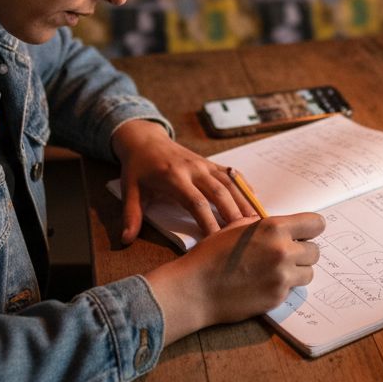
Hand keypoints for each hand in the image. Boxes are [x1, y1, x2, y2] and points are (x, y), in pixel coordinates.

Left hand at [110, 120, 254, 243]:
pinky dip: (244, 186)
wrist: (145, 139)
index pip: (196, 203)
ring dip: (244, 202)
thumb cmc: (138, 168)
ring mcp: (204, 164)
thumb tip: (125, 240)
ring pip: (230, 184)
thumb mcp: (130, 190)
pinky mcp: (210, 163)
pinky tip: (255, 200)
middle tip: (246, 236)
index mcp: (174, 177)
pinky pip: (231, 174)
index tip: (217, 242)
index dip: (208, 222)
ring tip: (257, 222)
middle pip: (219, 193)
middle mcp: (193, 169)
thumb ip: (131, 215)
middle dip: (234, 215)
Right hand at [144, 212, 325, 343]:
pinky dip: (283, 286)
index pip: (316, 224)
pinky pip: (293, 289)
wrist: (195, 289)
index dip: (310, 229)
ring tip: (276, 271)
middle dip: (303, 252)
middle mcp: (283, 250)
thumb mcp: (236, 228)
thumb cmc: (211, 255)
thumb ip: (262, 225)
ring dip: (297, 271)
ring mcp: (282, 276)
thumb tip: (280, 227)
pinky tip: (264, 283)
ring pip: (308, 272)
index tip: (304, 234)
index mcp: (274, 228)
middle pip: (315, 250)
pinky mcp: (278, 297)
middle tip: (285, 255)